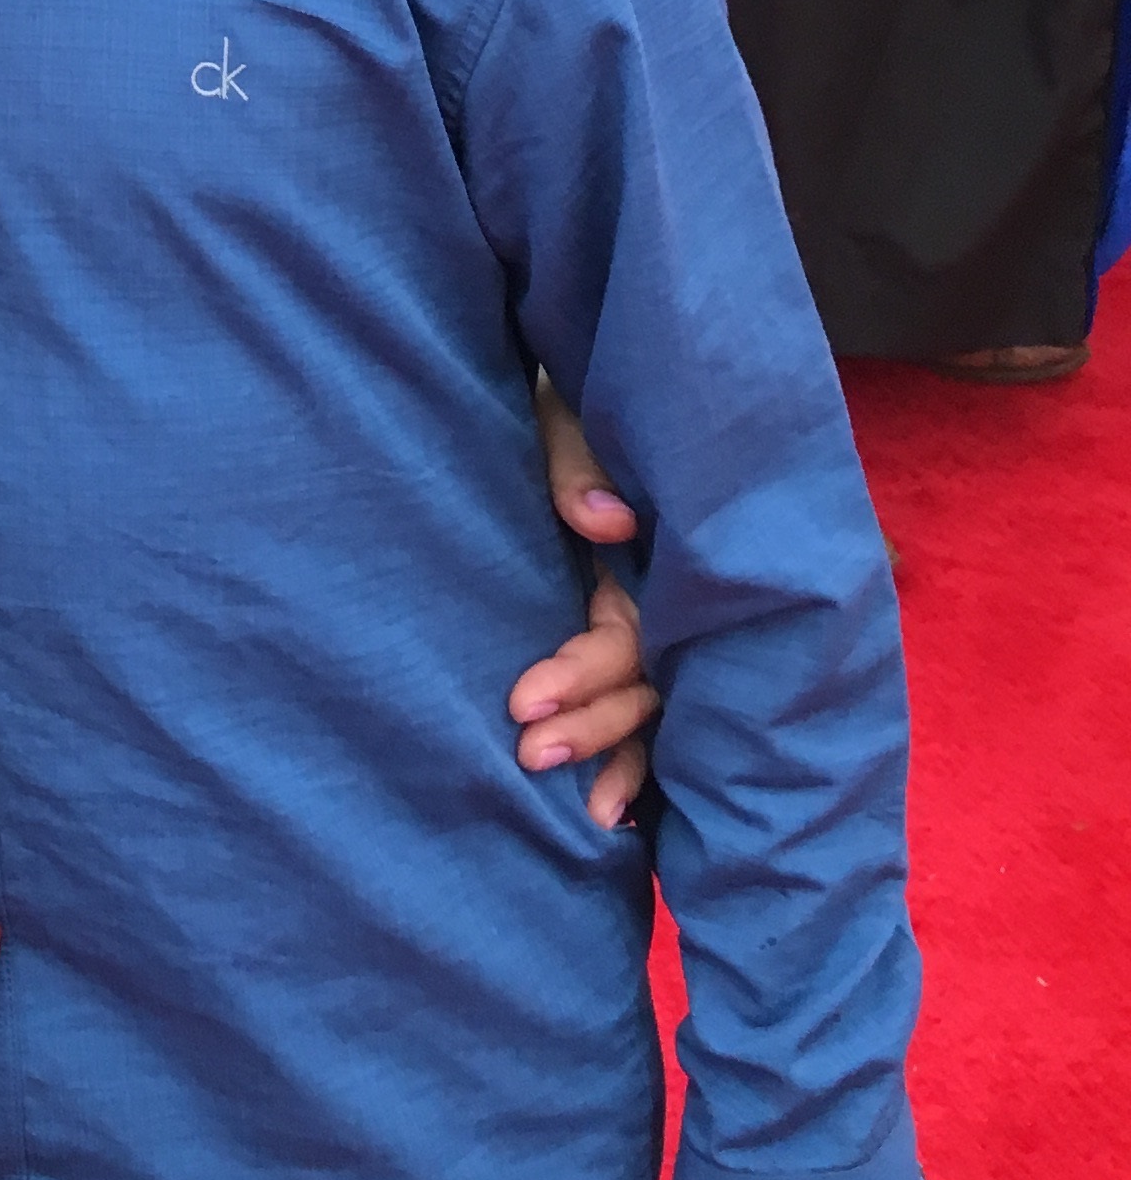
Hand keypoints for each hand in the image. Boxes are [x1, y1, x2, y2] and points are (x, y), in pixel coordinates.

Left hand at [509, 378, 656, 825]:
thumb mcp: (563, 406)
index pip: (630, 632)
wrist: (560, 367)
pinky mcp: (618, 615)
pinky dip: (637, 754)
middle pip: (647, 679)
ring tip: (582, 811)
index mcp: (650, 543)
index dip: (583, 673)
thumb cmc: (557, 388)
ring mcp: (647, 607)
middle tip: (528, 754)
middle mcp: (658, 586)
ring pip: (653, 701)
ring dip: (618, 753)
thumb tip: (606, 525)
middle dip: (594, 724)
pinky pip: (643, 695)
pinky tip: (622, 812)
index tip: (520, 702)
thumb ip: (579, 461)